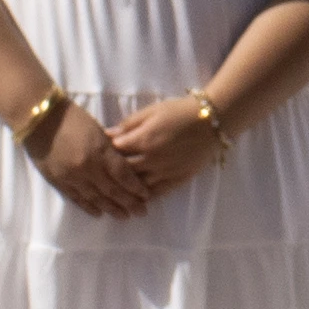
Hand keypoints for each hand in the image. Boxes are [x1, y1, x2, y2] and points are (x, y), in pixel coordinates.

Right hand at [21, 98, 158, 216]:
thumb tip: (124, 163)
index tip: (146, 195)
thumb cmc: (71, 118)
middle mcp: (88, 168)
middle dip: (129, 203)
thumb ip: (109, 148)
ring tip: (124, 216)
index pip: (123, 175)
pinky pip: (77, 198)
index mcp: (100, 151)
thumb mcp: (97, 130)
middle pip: (113, 190)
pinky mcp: (58, 181)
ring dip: (112, 209)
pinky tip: (99, 213)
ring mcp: (72, 177)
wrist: (39, 118)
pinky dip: (89, 207)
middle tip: (141, 212)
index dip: (136, 187)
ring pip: (96, 198)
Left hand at [103, 98, 224, 201]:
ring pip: (137, 186)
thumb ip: (128, 124)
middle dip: (110, 173)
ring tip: (114, 190)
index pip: (114, 152)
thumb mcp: (151, 112)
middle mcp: (150, 160)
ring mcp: (164, 173)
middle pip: (122, 172)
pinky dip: (143, 196)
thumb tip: (107, 134)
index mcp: (142, 140)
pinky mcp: (176, 181)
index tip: (97, 154)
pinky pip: (156, 193)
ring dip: (125, 189)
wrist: (211, 122)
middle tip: (101, 175)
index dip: (103, 153)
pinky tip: (135, 197)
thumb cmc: (179, 112)